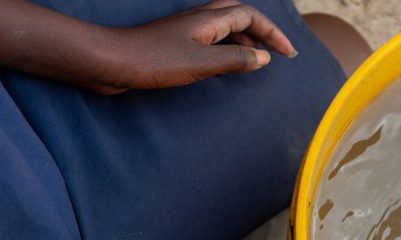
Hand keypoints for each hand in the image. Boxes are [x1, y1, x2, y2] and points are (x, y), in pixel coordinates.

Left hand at [94, 0, 296, 93]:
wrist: (111, 62)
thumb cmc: (153, 61)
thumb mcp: (201, 63)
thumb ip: (234, 59)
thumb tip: (262, 57)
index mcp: (208, 20)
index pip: (250, 15)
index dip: (272, 33)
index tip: (288, 53)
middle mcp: (198, 20)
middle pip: (239, 14)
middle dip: (261, 30)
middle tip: (276, 51)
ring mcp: (185, 31)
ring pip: (224, 26)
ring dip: (244, 39)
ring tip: (256, 59)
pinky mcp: (174, 44)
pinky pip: (210, 40)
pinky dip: (226, 48)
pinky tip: (225, 65)